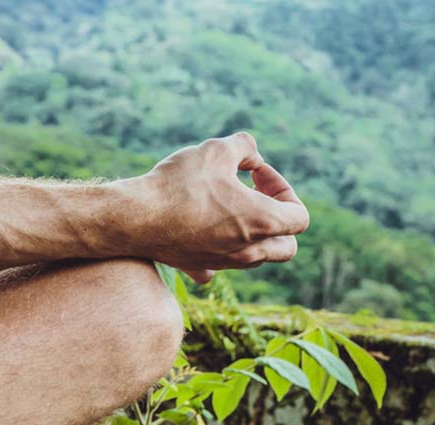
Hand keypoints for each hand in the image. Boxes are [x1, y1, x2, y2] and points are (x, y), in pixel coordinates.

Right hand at [116, 132, 308, 283]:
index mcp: (262, 222)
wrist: (134, 218)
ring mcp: (224, 262)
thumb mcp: (216, 149)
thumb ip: (244, 146)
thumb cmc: (178, 184)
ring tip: (225, 205)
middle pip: (287, 247)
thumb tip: (251, 155)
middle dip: (279, 220)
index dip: (284, 189)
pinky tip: (203, 232)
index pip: (300, 217)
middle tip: (252, 195)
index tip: (255, 174)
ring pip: (256, 257)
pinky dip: (220, 251)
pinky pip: (219, 267)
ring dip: (252, 232)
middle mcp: (249, 250)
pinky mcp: (198, 266)